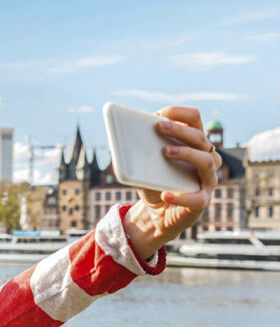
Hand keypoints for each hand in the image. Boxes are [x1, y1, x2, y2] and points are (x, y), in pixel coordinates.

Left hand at [125, 105, 220, 257]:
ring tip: (165, 152)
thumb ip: (134, 151)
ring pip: (206, 161)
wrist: (155, 213)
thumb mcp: (140, 164)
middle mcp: (206, 158)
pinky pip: (197, 198)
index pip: (194, 119)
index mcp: (192, 143)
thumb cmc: (152, 182)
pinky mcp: (202, 201)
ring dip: (186, 153)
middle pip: (200, 138)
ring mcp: (207, 180)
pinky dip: (181, 196)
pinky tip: (165, 194)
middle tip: (158, 127)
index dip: (179, 113)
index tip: (160, 113)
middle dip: (179, 129)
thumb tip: (119, 137)